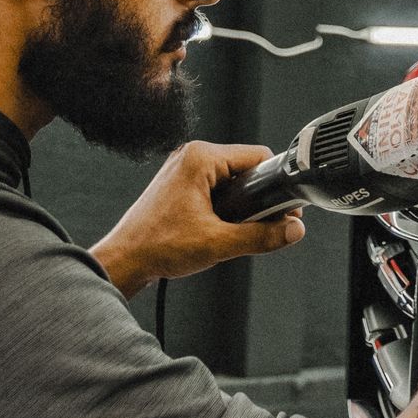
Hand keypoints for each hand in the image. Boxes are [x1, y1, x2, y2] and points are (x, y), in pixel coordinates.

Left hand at [89, 140, 304, 295]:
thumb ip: (261, 236)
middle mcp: (191, 156)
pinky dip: (225, 205)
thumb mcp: (218, 243)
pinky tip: (222, 228)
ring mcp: (183, 168)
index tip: (286, 208)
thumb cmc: (158, 246)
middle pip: (245, 168)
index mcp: (201, 158)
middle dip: (258, 197)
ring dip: (241, 203)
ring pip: (230, 179)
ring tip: (236, 230)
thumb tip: (293, 230)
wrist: (124, 261)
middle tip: (263, 225)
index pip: (258, 156)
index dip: (276, 183)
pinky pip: (214, 187)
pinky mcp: (178, 183)